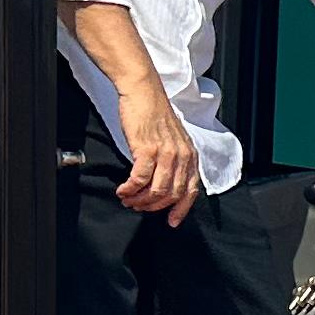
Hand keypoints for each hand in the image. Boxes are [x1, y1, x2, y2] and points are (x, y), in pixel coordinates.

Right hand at [114, 84, 201, 225]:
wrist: (144, 92)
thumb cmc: (154, 114)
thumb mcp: (172, 139)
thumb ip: (173, 160)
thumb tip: (164, 182)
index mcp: (190, 155)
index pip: (191, 190)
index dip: (181, 209)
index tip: (171, 221)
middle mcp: (182, 156)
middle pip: (172, 194)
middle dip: (153, 205)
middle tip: (138, 206)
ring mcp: (166, 153)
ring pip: (156, 190)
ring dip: (140, 199)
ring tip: (128, 199)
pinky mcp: (148, 149)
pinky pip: (140, 179)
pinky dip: (130, 189)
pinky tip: (122, 190)